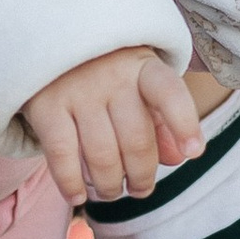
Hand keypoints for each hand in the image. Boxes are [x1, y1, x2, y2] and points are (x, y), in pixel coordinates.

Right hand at [20, 45, 203, 201]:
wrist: (51, 42)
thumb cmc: (108, 73)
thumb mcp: (141, 86)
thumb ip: (162, 120)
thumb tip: (178, 158)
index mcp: (143, 68)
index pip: (169, 94)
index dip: (184, 124)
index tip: (194, 151)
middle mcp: (111, 77)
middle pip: (135, 140)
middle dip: (141, 176)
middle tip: (140, 189)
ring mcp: (77, 90)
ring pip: (100, 155)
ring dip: (109, 185)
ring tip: (111, 191)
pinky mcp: (45, 105)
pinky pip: (62, 155)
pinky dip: (71, 183)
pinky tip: (78, 195)